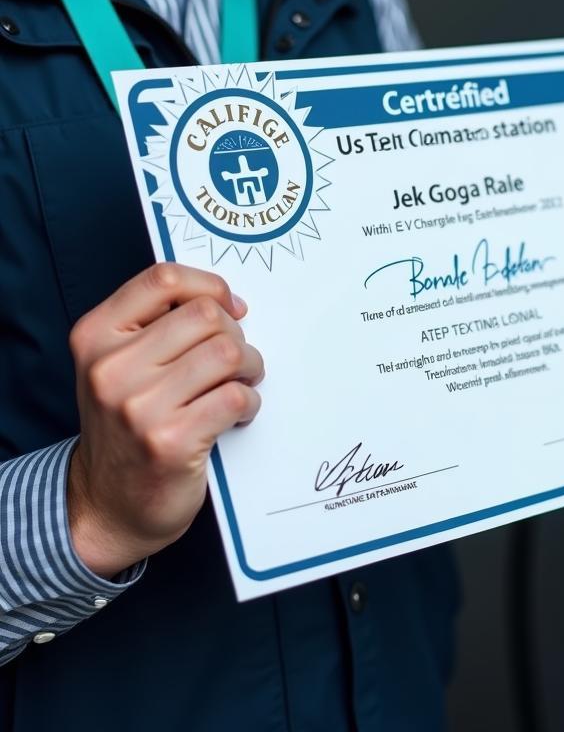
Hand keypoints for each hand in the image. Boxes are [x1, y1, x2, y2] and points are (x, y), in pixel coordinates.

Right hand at [66, 263, 263, 578]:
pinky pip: (236, 396)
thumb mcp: (119, 365)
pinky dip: (249, 402)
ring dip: (249, 367)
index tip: (230, 307)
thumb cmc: (126, 426)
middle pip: (206, 315)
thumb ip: (158, 325)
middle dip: (236, 335)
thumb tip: (228, 302)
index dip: (210, 286)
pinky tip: (236, 413)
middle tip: (236, 360)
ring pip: (228, 352)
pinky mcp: (170, 441)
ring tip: (240, 383)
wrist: (107, 505)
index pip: (163, 278)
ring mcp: (138, 406)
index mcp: (95, 336)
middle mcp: (110, 368)